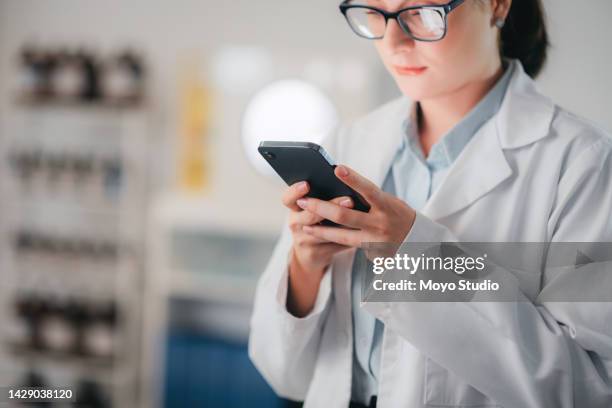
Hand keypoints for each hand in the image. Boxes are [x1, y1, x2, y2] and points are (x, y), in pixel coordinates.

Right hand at [283, 180, 353, 316]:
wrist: (310, 253)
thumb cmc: (316, 221)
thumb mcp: (311, 209)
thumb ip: (322, 197)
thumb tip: (344, 181)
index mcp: (294, 208)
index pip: (288, 199)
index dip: (295, 191)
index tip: (307, 184)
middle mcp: (295, 224)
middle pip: (309, 216)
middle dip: (330, 206)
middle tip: (349, 200)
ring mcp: (304, 241)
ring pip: (324, 233)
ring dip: (343, 224)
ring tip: (359, 215)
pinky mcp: (315, 254)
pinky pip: (335, 244)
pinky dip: (349, 236)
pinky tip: (363, 230)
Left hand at [296, 165, 416, 255]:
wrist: (418, 241)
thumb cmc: (397, 214)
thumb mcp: (388, 202)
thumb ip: (367, 197)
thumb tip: (337, 190)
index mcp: (387, 205)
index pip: (368, 189)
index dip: (353, 179)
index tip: (337, 168)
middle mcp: (380, 223)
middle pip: (345, 215)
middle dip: (321, 208)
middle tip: (303, 201)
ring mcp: (375, 239)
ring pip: (341, 235)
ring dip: (319, 229)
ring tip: (302, 223)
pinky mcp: (371, 251)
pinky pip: (346, 244)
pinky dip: (329, 238)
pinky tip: (315, 233)